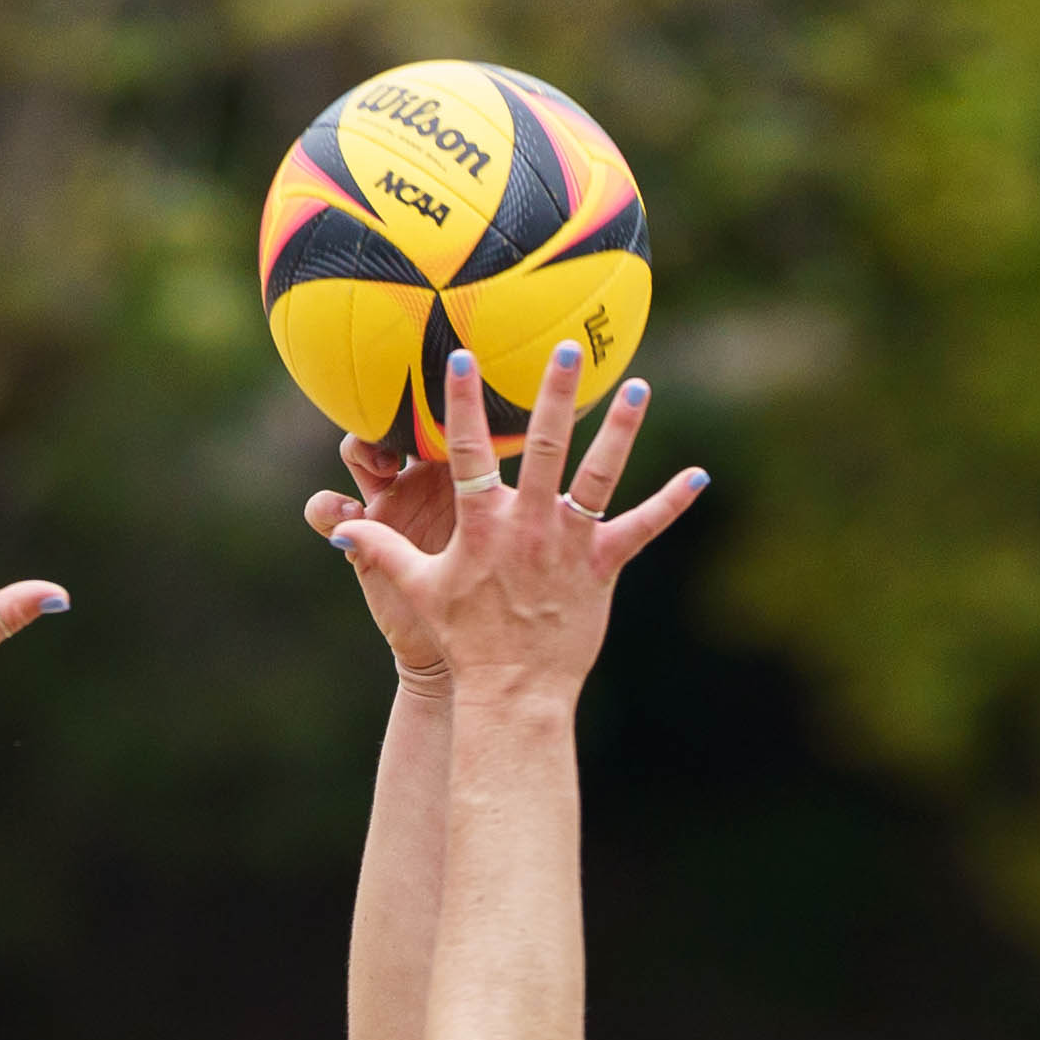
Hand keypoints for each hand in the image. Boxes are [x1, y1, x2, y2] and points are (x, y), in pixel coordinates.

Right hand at [323, 343, 702, 717]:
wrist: (513, 690)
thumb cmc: (465, 639)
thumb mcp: (419, 589)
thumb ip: (381, 548)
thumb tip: (340, 523)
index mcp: (482, 524)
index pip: (468, 450)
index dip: (463, 403)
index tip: (462, 355)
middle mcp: (528, 524)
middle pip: (541, 447)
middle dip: (554, 394)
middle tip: (567, 349)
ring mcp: (569, 543)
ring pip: (598, 475)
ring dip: (620, 430)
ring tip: (636, 388)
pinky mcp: (603, 567)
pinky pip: (642, 528)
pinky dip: (672, 502)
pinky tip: (699, 476)